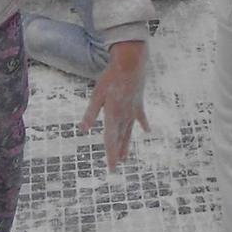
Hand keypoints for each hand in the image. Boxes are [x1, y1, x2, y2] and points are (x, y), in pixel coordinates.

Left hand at [80, 40, 149, 169]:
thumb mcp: (97, 95)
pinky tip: (148, 131)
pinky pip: (140, 117)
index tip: (111, 168)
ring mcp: (133, 110)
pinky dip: (143, 124)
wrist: (131, 63)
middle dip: (117, 153)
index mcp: (113, 115)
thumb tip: (83, 129)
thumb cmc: (111, 78)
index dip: (110, 154)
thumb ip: (91, 113)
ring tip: (126, 157)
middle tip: (116, 166)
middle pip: (120, 138)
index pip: (110, 139)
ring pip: (129, 131)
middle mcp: (125, 116)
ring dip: (126, 144)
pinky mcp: (138, 102)